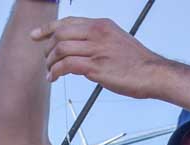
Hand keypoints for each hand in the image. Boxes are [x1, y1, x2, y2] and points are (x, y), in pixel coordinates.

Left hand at [31, 17, 164, 98]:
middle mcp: (97, 33)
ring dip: (50, 61)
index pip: (68, 22)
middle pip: (60, 33)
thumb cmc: (136, 62)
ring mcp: (96, 49)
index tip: (36, 35)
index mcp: (101, 25)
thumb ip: (97, 41)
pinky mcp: (96, 66)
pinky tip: (54, 77)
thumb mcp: (116, 41)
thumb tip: (80, 50)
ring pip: (61, 48)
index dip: (48, 28)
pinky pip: (66, 65)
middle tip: (46, 60)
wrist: (153, 73)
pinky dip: (55, 71)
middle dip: (48, 47)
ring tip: (50, 72)